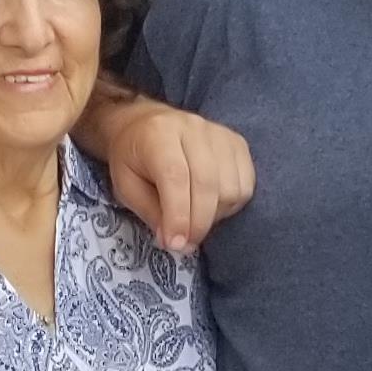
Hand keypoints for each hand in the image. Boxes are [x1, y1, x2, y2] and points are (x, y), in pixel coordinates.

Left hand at [93, 92, 256, 255]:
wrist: (146, 125)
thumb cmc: (133, 158)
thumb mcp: (126, 186)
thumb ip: (149, 212)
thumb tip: (175, 241)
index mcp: (158, 134)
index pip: (176, 177)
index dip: (179, 216)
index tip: (176, 244)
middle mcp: (193, 128)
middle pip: (207, 183)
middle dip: (198, 223)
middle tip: (185, 244)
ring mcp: (220, 134)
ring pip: (231, 187)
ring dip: (215, 215)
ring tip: (195, 219)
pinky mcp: (237, 143)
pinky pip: (245, 184)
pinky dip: (231, 205)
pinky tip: (212, 206)